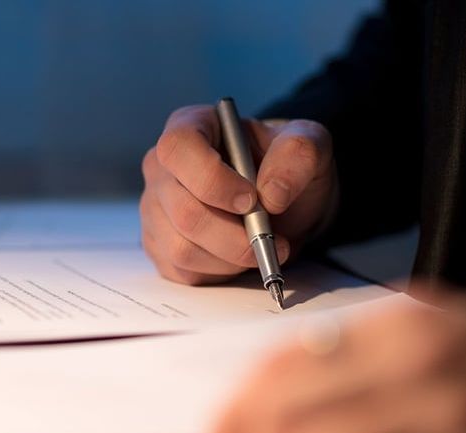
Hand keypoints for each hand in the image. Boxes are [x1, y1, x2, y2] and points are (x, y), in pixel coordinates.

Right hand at [140, 105, 338, 284]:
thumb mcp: (309, 145)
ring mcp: (156, 209)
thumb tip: (272, 194)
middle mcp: (163, 168)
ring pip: (181, 248)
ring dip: (231, 258)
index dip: (212, 179)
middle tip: (272, 238)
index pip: (178, 148)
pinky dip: (219, 272)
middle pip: (183, 210)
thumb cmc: (286, 167)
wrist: (285, 203)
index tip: (251, 200)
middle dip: (234, 236)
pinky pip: (182, 270)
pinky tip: (239, 257)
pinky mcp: (161, 246)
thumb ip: (299, 154)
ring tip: (261, 247)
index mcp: (191, 127)